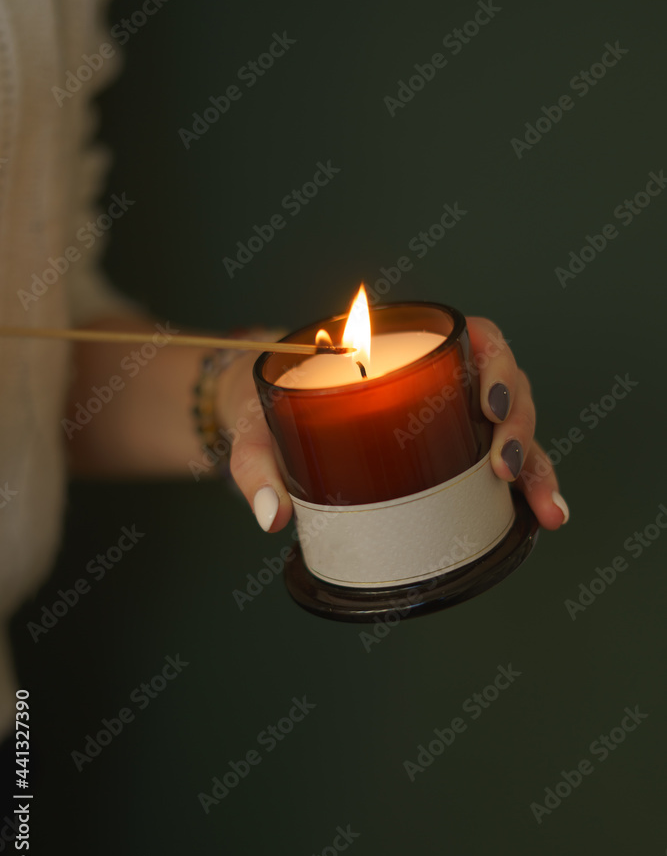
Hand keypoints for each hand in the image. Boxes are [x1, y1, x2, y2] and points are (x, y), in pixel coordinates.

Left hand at [219, 320, 568, 532]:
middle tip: (505, 468)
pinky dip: (527, 486)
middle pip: (506, 384)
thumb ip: (256, 467)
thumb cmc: (269, 410)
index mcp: (405, 350)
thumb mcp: (258, 429)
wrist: (268, 422)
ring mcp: (452, 416)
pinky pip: (500, 461)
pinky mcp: (453, 451)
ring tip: (544, 508)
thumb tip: (273, 517)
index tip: (489, 403)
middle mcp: (441, 378)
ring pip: (514, 426)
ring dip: (536, 464)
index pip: (474, 338)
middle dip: (520, 426)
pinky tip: (539, 516)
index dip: (497, 363)